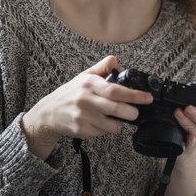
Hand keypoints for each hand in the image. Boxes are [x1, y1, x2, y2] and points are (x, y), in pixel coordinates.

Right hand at [21, 55, 152, 158]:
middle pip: (115, 108)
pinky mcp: (81, 130)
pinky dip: (108, 129)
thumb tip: (119, 63)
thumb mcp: (85, 76)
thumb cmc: (70, 93)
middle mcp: (85, 100)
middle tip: (136, 112)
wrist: (48, 112)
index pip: (115, 90)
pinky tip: (103, 123)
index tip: (147, 98)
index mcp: (89, 84)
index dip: (134, 95)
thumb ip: (103, 67)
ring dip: (120, 123)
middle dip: (131, 112)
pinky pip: (103, 133)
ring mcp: (83, 116)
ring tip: (119, 118)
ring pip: (112, 125)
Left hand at [173, 88, 195, 157]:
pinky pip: (191, 146)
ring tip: (177, 113)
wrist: (182, 146)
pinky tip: (188, 137)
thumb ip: (192, 99)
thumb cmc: (188, 121)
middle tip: (188, 108)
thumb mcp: (193, 108)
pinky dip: (190, 141)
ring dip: (188, 123)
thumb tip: (184, 87)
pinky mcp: (189, 147)